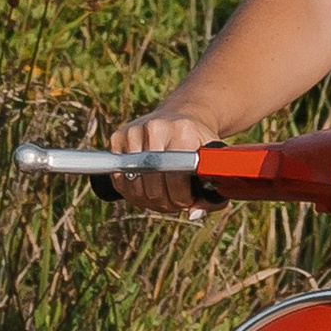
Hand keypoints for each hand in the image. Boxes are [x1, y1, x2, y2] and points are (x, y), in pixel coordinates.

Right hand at [108, 104, 219, 219]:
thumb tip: (192, 214)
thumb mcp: (213, 165)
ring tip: (163, 196)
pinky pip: (119, 181)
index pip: (175, 178)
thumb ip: (214, 195)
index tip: (188, 201)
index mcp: (183, 132)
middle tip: (175, 201)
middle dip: (166, 203)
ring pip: (134, 188)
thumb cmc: (199, 146)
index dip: (181, 198)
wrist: (182, 116)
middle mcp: (155, 128)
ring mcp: (133, 132)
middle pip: (152, 188)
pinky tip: (147, 189)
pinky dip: (132, 193)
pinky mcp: (117, 138)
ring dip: (148, 202)